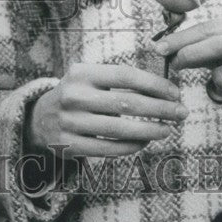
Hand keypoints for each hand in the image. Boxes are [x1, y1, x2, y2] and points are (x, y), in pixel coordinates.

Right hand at [27, 63, 186, 158]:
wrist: (40, 117)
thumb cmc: (78, 94)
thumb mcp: (90, 78)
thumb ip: (119, 80)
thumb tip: (164, 88)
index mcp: (82, 72)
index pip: (125, 75)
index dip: (154, 84)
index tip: (175, 92)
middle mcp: (74, 95)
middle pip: (127, 103)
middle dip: (160, 109)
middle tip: (181, 113)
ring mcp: (70, 121)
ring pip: (119, 129)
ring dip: (149, 130)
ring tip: (167, 129)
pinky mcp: (69, 145)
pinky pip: (108, 148)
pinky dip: (131, 147)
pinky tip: (145, 142)